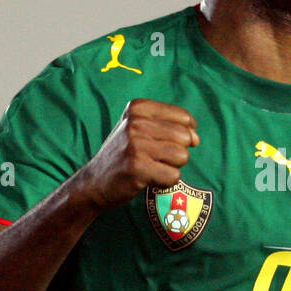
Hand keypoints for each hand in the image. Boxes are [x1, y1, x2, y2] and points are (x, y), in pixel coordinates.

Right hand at [76, 98, 199, 212]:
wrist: (95, 182)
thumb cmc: (124, 154)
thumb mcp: (139, 128)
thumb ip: (171, 127)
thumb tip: (196, 138)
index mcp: (138, 108)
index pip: (183, 117)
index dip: (186, 132)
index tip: (170, 142)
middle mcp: (136, 123)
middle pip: (185, 137)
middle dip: (177, 152)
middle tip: (155, 158)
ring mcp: (136, 145)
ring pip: (182, 156)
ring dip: (171, 167)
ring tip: (152, 167)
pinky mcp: (138, 168)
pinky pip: (173, 176)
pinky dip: (166, 182)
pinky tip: (149, 179)